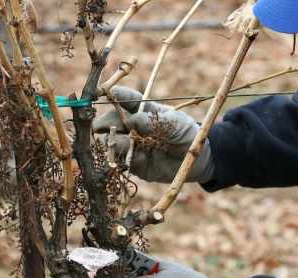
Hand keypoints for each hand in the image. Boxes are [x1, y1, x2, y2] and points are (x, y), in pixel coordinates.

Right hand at [93, 86, 214, 182]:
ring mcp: (130, 145)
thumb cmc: (185, 134)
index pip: (126, 100)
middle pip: (110, 122)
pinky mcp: (133, 163)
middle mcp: (132, 127)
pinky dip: (124, 160)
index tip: (108, 94)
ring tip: (127, 144)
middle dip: (106, 123)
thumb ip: (154, 121)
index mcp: (143, 111)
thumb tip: (131, 120)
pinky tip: (138, 158)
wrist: (194, 160)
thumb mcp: (175, 123)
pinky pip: (120, 162)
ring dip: (115, 143)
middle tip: (103, 127)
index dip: (116, 96)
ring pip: (111, 142)